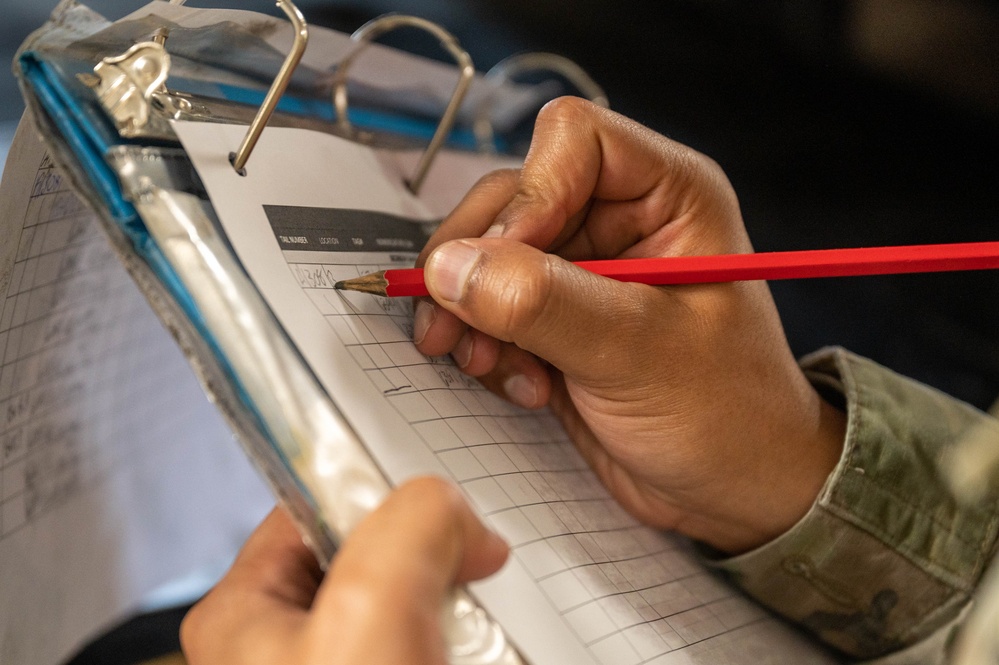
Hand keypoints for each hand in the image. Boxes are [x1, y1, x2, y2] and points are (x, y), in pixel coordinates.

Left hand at [181, 477, 507, 664]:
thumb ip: (410, 524)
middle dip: (425, 550)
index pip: (310, 503)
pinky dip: (461, 636)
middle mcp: (279, 642)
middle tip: (464, 561)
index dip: (375, 488)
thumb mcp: (372, 608)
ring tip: (475, 607)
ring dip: (452, 597)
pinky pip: (428, 640)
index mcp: (242, 611)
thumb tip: (450, 508)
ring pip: (406, 597)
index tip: (429, 491)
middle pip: (367, 547)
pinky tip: (477, 644)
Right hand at [413, 98, 844, 553]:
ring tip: (490, 365)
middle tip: (455, 324)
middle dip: (478, 264)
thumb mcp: (638, 352)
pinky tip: (523, 387)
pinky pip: (491, 308)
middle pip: (512, 199)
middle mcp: (621, 221)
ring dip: (473, 312)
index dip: (530, 194)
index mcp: (668, 196)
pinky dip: (487, 345)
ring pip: (489, 255)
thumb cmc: (728, 416)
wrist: (735, 491)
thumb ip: (544, 304)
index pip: (572, 140)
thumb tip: (451, 267)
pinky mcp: (557, 321)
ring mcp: (584, 272)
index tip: (506, 262)